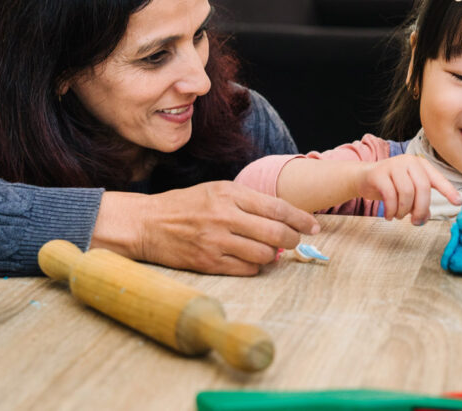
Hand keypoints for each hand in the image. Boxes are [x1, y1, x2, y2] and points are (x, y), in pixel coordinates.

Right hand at [91, 181, 320, 275]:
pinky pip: (246, 270)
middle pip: (275, 233)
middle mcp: (224, 216)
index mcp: (229, 193)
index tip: (314, 226)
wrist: (146, 224)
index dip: (300, 219)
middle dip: (293, 240)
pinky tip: (251, 261)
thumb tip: (281, 220)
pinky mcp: (208, 263)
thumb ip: (248, 202)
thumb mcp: (216, 190)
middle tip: (297, 242)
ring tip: (270, 251)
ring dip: (273, 256)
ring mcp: (216, 241)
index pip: (277, 207)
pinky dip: (255, 267)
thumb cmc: (185, 205)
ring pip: (264, 255)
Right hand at [357, 155, 461, 224]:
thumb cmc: (390, 185)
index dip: (449, 191)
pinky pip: (390, 195)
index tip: (458, 203)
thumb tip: (426, 217)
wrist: (364, 177)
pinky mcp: (379, 173)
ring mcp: (393, 165)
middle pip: (423, 188)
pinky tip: (389, 216)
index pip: (437, 179)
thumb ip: (419, 202)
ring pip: (407, 192)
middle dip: (421, 209)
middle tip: (417, 222)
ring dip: (404, 210)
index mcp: (420, 165)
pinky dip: (391, 210)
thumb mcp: (408, 191)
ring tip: (399, 216)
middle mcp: (408, 162)